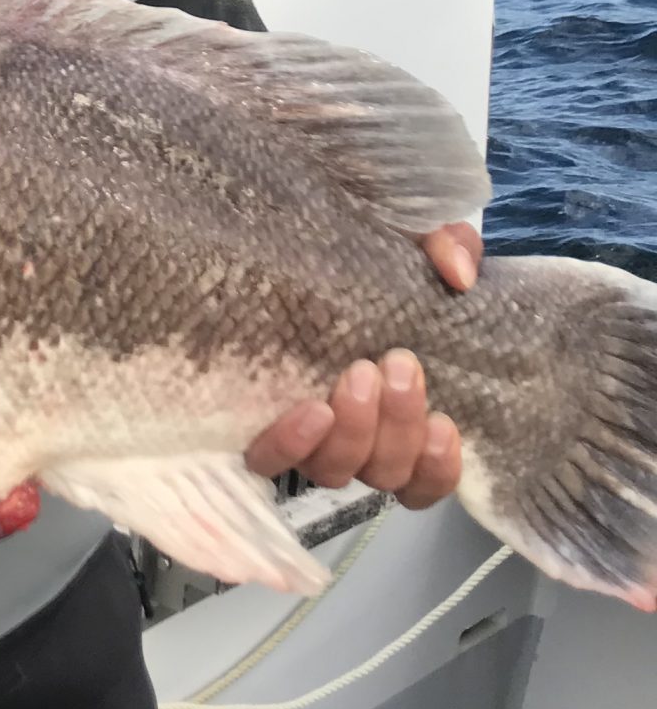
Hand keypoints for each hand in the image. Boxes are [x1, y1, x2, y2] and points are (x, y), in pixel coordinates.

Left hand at [243, 222, 481, 510]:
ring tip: (358, 372)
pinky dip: (294, 445)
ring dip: (355, 431)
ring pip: (335, 471)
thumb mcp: (414, 238)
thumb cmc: (361, 251)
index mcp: (396, 410)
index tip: (444, 423)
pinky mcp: (251, 420)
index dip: (436, 468)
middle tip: (396, 364)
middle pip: (383, 472)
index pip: (422, 477)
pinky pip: (269, 460)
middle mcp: (352, 434)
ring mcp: (303, 433)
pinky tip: (314, 410)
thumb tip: (457, 273)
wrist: (287, 231)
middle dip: (398, 425)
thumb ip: (448, 244)